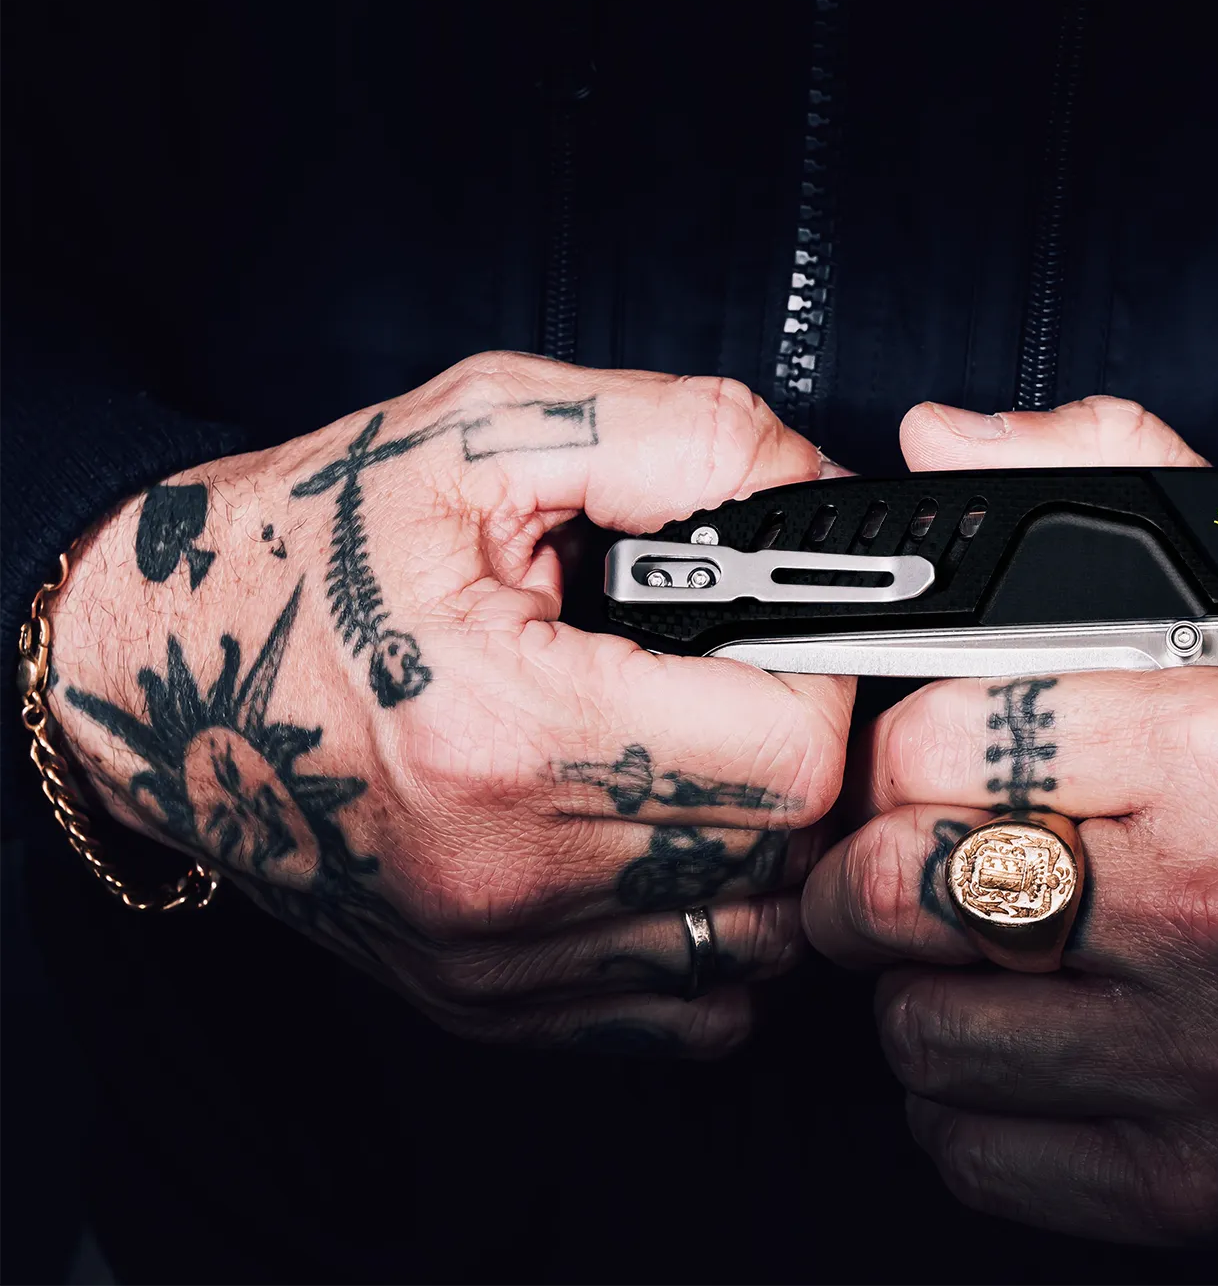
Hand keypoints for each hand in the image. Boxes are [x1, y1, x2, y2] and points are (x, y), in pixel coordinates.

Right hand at [49, 352, 848, 1056]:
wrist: (162, 667)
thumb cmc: (317, 543)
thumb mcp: (488, 431)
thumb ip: (684, 440)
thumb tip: (824, 491)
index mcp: (504, 727)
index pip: (786, 757)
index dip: (823, 682)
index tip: (794, 636)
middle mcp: (499, 870)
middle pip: (780, 853)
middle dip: (801, 755)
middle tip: (751, 681)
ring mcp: (490, 957)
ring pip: (750, 943)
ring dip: (769, 854)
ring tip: (712, 759)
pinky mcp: (484, 1004)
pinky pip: (687, 1017)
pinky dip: (714, 939)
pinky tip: (674, 851)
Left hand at [803, 398, 1217, 1239]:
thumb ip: (1105, 481)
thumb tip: (936, 441)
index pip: (928, 743)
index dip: (903, 754)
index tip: (937, 770)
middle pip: (895, 895)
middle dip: (870, 878)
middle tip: (913, 870)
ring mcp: (1208, 1067)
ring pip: (916, 1036)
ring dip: (923, 995)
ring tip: (998, 962)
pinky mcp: (1198, 1188)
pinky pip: (971, 1155)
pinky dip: (971, 1107)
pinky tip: (1041, 1052)